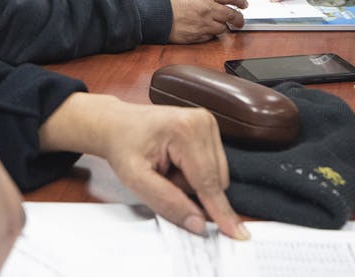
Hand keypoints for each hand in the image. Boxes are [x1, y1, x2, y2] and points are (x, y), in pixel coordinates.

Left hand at [38, 93, 247, 240]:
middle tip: (161, 177)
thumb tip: (198, 223)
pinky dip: (194, 173)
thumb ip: (167, 202)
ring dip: (192, 183)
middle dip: (191, 191)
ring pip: (216, 176)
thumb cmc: (123, 147)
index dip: (220, 210)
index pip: (207, 180)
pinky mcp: (209, 127)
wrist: (117, 125)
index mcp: (185, 129)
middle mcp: (203, 121)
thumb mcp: (135, 180)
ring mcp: (208, 122)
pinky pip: (213, 167)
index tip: (237, 233)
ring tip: (166, 168)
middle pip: (216, 180)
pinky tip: (175, 163)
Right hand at [164, 0, 246, 41]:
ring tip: (222, 25)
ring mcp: (203, 25)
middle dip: (239, 18)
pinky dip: (211, 34)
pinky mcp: (196, 37)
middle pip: (232, 15)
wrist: (153, 13)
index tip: (244, 4)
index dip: (241, 0)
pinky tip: (207, 30)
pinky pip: (210, 37)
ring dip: (224, 27)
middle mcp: (207, 10)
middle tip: (240, 20)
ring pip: (223, 29)